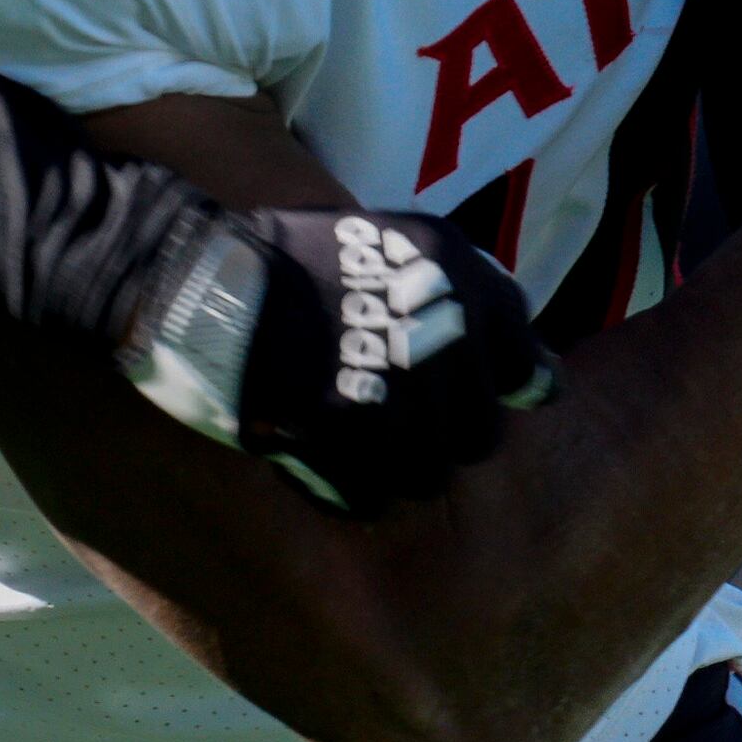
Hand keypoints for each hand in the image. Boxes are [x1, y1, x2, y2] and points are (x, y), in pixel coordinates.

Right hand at [123, 207, 552, 515]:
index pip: (525, 371)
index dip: (491, 390)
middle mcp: (440, 332)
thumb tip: (546, 388)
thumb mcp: (398, 243)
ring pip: (428, 476)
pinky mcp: (342, 435)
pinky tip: (312, 452)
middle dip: (437, 432)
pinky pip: (371, 498)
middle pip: (479, 437)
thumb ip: (478, 301)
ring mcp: (393, 387)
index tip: (447, 391)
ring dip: (390, 465)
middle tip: (380, 410)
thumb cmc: (296, 261)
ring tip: (342, 431)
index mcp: (457, 276)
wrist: (196, 277)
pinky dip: (344, 486)